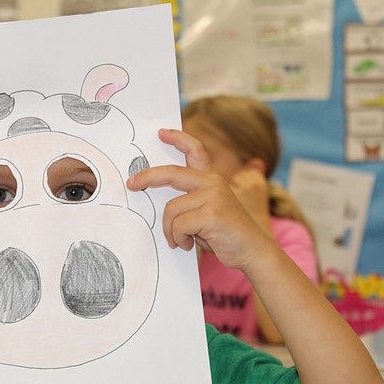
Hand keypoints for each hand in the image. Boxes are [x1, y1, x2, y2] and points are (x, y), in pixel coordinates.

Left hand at [126, 128, 269, 270]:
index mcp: (211, 179)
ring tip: (179, 240)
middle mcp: (212, 182)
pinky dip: (178, 238)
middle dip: (147, 177)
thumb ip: (189, 201)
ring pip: (171, 209)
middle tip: (131, 184)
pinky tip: (187, 245)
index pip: (195, 150)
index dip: (178, 138)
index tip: (161, 132)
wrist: (252, 251)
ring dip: (170, 230)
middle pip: (171, 173)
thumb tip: (159, 202)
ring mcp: (213, 196)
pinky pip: (178, 225)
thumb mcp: (207, 211)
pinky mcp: (211, 214)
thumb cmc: (225, 235)